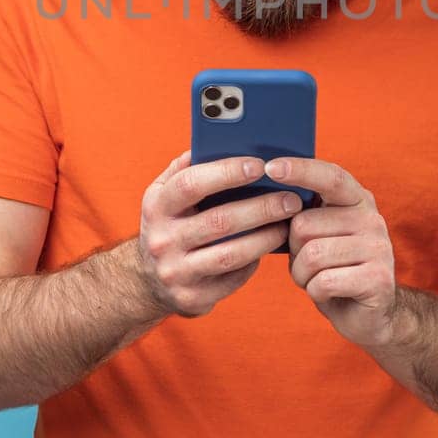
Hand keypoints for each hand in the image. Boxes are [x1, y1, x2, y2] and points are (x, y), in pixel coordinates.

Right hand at [134, 149, 301, 317]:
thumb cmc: (170, 222)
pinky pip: (233, 278)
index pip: (191, 184)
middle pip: (220, 221)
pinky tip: (271, 247)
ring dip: (266, 237)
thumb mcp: (164, 193)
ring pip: (231, 254)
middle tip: (291, 198)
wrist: (146, 279)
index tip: (260, 165)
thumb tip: (220, 138)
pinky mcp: (192, 298)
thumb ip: (187, 166)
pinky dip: (255, 261)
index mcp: (156, 205)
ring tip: (288, 223)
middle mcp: (162, 239)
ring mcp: (176, 272)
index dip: (226, 172)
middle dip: (261, 207)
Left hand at [268, 157, 399, 347]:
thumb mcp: (319, 234)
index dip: (301, 170)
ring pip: (312, 256)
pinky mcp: (378, 279)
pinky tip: (330, 293)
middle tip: (308, 263)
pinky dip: (315, 293)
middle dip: (293, 251)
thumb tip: (268, 196)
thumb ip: (304, 213)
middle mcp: (372, 218)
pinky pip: (323, 282)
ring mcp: (379, 248)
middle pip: (305, 225)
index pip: (330, 177)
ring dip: (303, 275)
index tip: (271, 167)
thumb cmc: (332, 268)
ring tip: (318, 279)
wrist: (368, 314)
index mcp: (357, 199)